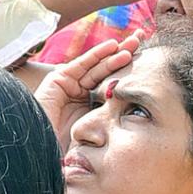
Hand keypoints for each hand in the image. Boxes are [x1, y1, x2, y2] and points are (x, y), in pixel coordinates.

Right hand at [34, 33, 140, 148]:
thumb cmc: (67, 150)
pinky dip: (96, 55)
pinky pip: (81, 64)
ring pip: (96, 67)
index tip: (151, 68)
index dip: (130, 76)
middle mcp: (80, 95)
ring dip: (115, 54)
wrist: (41, 149)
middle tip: (143, 43)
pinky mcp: (58, 80)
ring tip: (134, 44)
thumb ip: (110, 128)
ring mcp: (69, 86)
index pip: (113, 87)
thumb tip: (142, 131)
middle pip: (106, 72)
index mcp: (90, 108)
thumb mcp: (96, 136)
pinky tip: (113, 47)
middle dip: (125, 56)